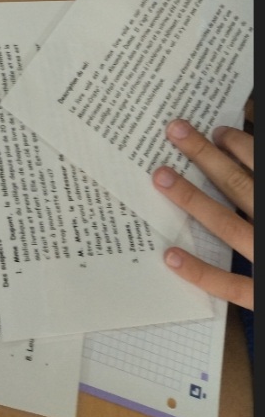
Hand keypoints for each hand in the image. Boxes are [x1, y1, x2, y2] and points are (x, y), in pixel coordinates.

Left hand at [153, 120, 252, 309]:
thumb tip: (254, 157)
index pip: (263, 164)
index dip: (238, 144)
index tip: (217, 131)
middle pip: (238, 184)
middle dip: (204, 156)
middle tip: (175, 131)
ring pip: (228, 226)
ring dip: (193, 200)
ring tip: (162, 177)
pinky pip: (232, 286)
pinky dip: (201, 272)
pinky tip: (172, 255)